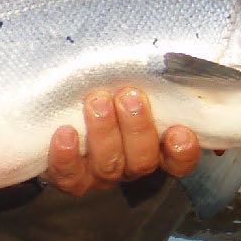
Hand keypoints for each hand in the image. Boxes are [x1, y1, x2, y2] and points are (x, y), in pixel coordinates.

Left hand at [46, 87, 200, 196]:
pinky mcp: (69, 177)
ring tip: (97, 102)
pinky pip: (70, 177)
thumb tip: (171, 62)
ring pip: (109, 166)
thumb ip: (149, 78)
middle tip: (129, 97)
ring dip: (104, 134)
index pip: (179, 160)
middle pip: (142, 161)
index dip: (182, 152)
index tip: (179, 131)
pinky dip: (67, 157)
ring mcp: (99, 175)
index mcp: (154, 148)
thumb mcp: (127, 82)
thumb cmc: (105, 88)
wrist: (58, 108)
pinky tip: (65, 132)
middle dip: (137, 128)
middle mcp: (129, 164)